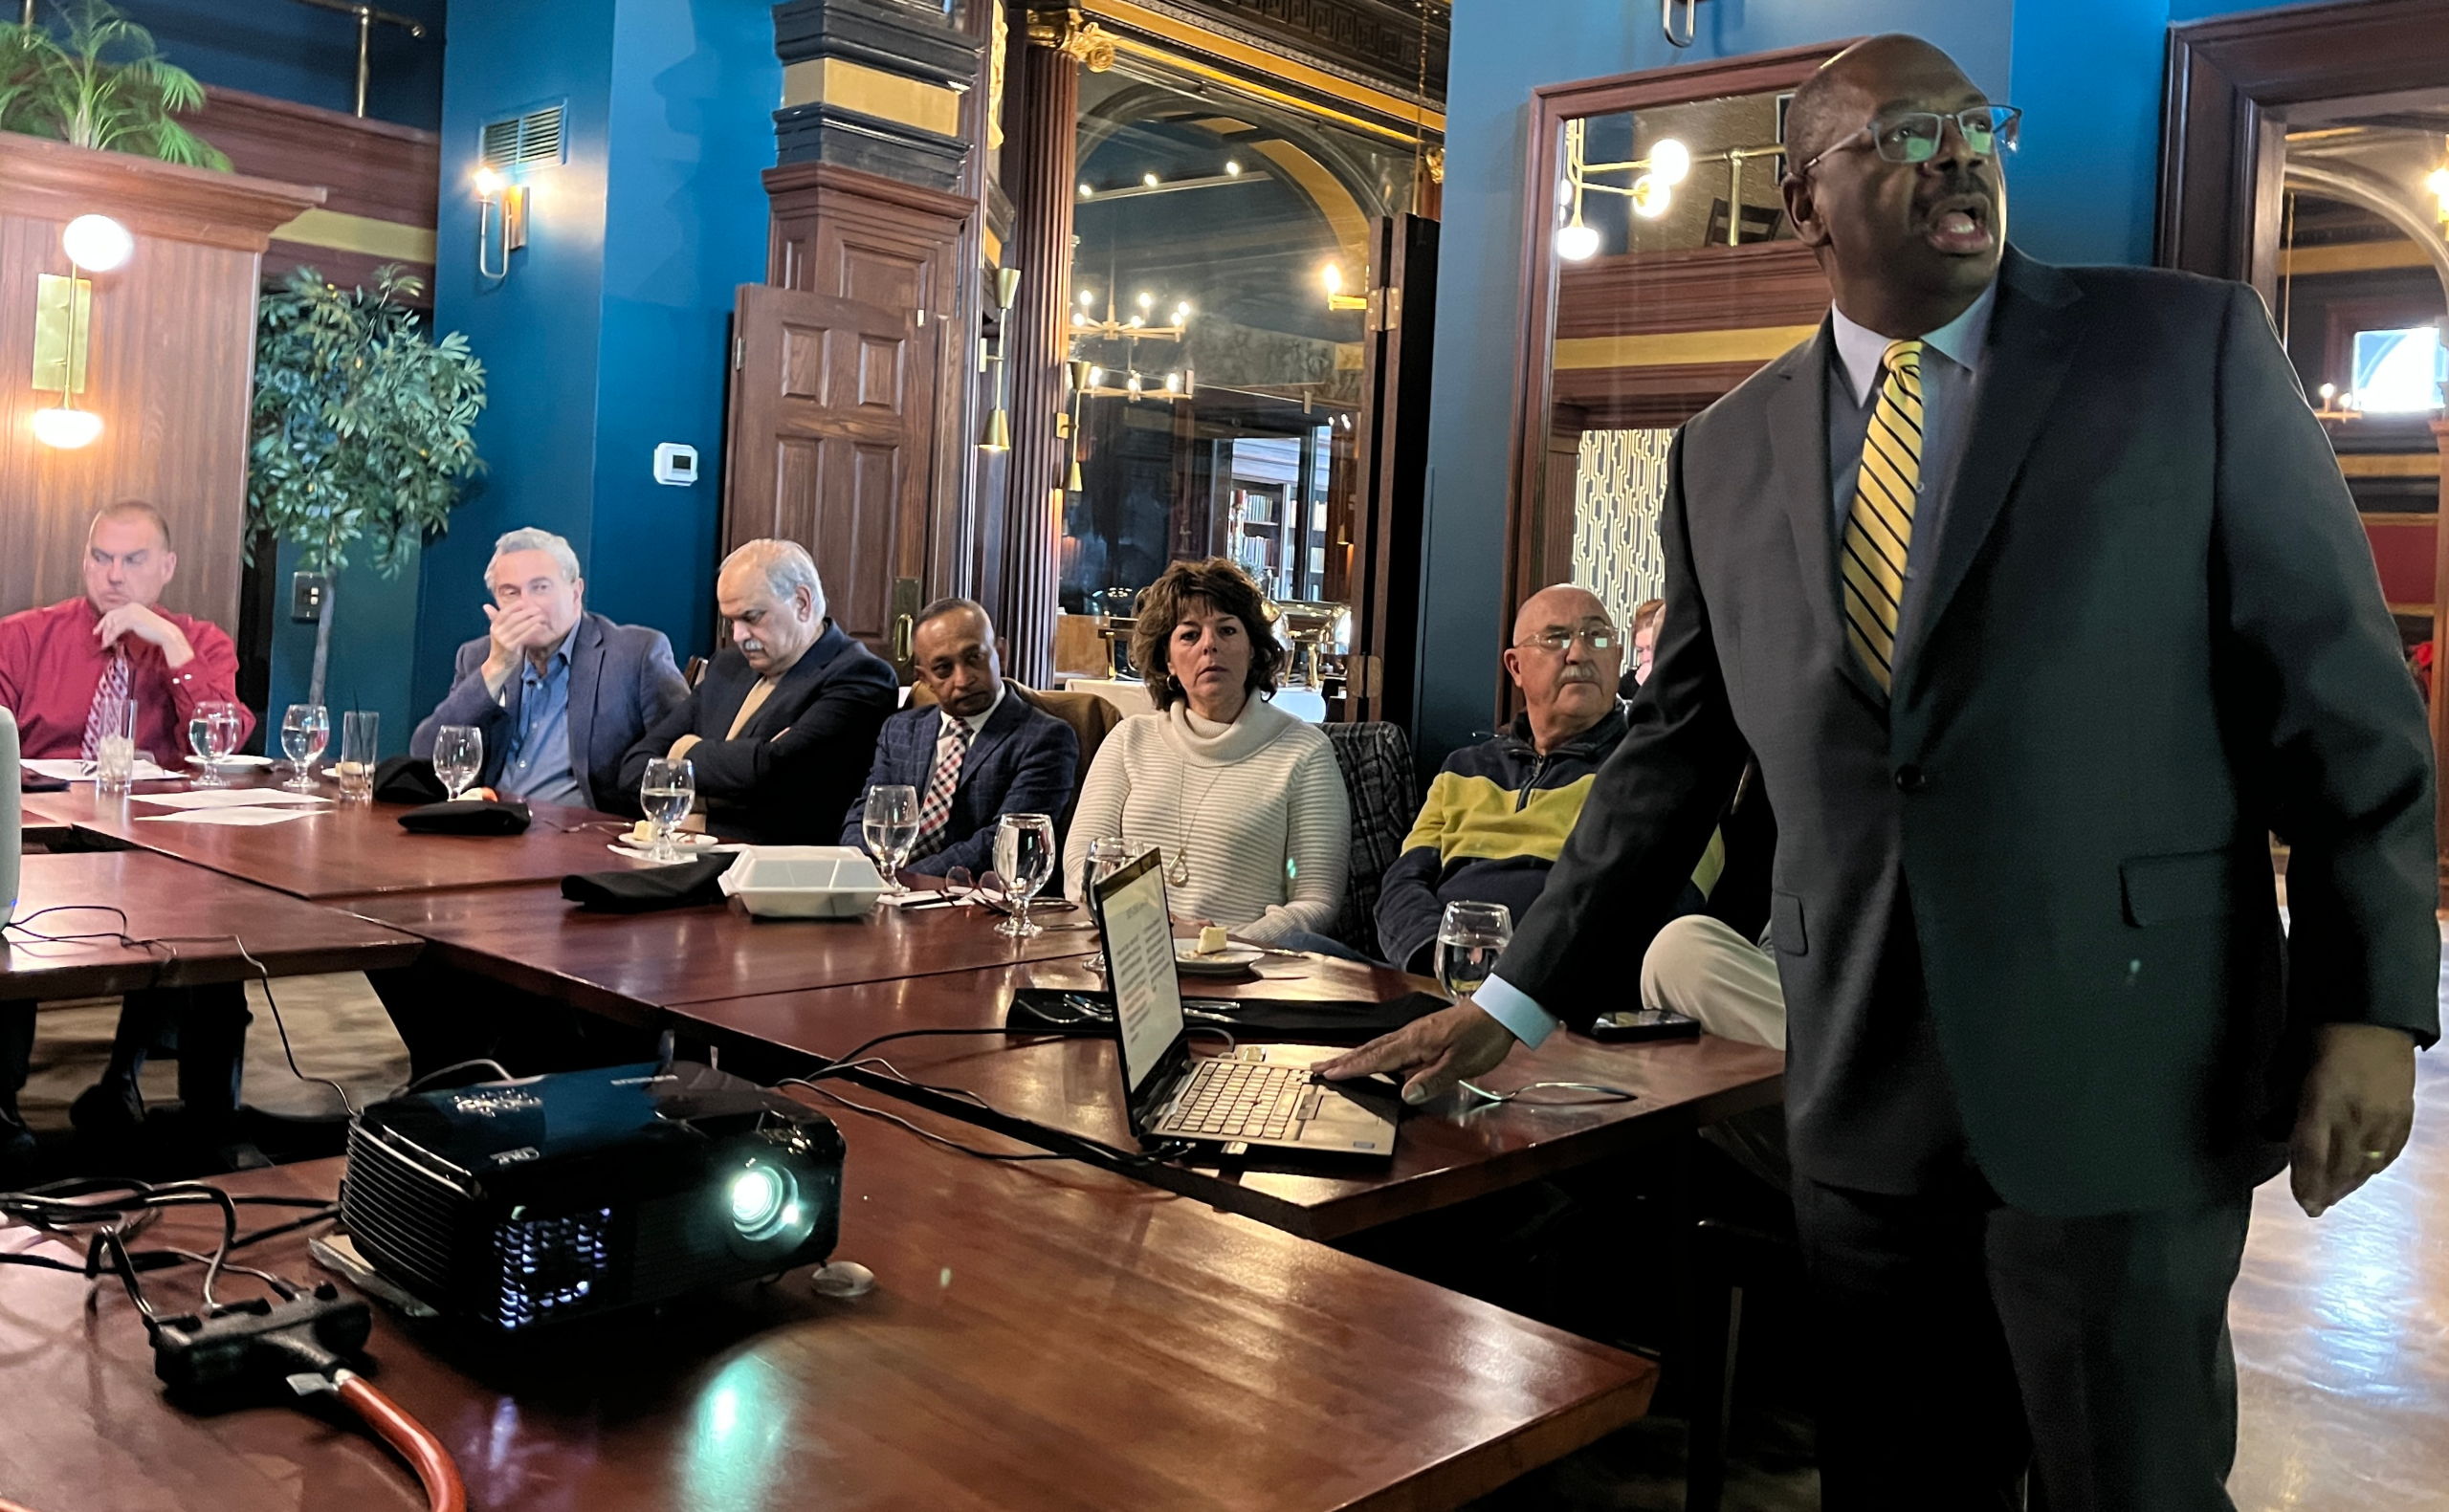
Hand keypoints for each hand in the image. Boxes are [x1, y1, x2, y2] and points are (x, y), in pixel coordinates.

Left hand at [93, 603, 192, 667]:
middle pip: (111, 617)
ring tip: (105, 643)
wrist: (166, 634)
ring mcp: (131, 612)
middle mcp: (131, 607)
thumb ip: (128, 623)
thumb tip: (116, 629)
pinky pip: (116, 629)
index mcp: (133, 606)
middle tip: (98, 637)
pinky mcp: (131, 620)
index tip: (98, 630)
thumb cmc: (155, 631)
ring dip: (107, 635)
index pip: (114, 613)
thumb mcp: (139, 624)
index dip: (104, 622)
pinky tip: (109, 643)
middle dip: (103, 628)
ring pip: (112, 624)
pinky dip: (111, 637)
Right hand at [480, 602, 548, 680]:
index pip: (503, 613)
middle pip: (513, 619)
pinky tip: (539, 626)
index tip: (524, 602)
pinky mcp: (511, 648)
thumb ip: (495, 618)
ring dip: (532, 620)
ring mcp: (504, 640)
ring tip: (542, 616)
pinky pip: (523, 636)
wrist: (498, 664)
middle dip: (526, 612)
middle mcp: (497, 632)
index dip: (514, 606)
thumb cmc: (501, 645)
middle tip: (538, 609)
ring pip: (519, 627)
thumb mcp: (497, 631)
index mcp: (494, 626)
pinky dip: (531, 630)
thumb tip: (486, 606)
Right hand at [1317, 1000, 1519, 1104]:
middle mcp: (1411, 1035)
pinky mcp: (1425, 1032)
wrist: (1500, 1012)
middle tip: (1318, 1066)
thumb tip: (1406, 1095)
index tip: (1329, 1074)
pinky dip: (1374, 1051)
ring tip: (1337, 1062)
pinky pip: (1391, 1043)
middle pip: (1370, 1049)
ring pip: (1379, 1045)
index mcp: (1415, 1043)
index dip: (1353, 1068)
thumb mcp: (1461, 1064)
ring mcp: (1417, 1032)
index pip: (1377, 1058)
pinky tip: (1373, 1056)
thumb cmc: (1482, 1037)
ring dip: (1356, 1055)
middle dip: (1344, 1059)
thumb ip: (1433, 1080)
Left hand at [2290, 1023, 2416, 1217]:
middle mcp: (2356, 1113)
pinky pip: (2391, 1151)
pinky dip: (2375, 1166)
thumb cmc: (2320, 1034)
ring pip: (2368, 1164)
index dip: (2307, 1183)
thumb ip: (2283, 1100)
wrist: (2372, 1014)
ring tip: (2335, 1194)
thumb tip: (2276, 1129)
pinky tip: (2364, 1173)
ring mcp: (2385, 1116)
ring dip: (2351, 1183)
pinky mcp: (2403, 1114)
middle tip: (2315, 1205)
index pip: (2311, 1152)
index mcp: (2322, 1098)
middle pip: (2342, 1166)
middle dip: (2327, 1190)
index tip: (2305, 1204)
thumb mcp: (2288, 1062)